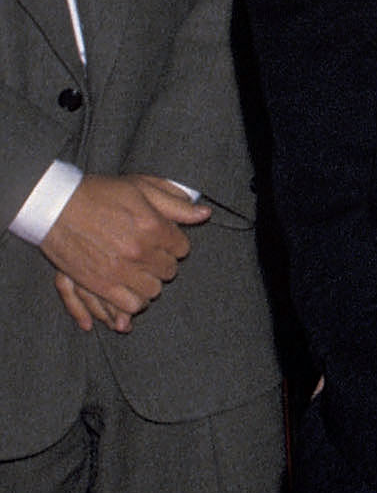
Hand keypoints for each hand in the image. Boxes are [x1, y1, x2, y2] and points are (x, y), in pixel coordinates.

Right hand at [39, 173, 210, 330]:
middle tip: (147, 254)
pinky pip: (131, 304)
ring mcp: (121, 270)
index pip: (182, 248)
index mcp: (153, 226)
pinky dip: (133, 300)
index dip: (173, 243)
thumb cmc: (98, 193)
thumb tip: (205, 214)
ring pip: (153, 291)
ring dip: (149, 282)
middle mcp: (140, 251)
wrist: (54, 206)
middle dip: (161, 262)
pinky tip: (128, 288)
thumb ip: (175, 204)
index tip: (161, 239)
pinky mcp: (101, 285)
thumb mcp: (140, 187)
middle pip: (169, 271)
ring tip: (138, 272)